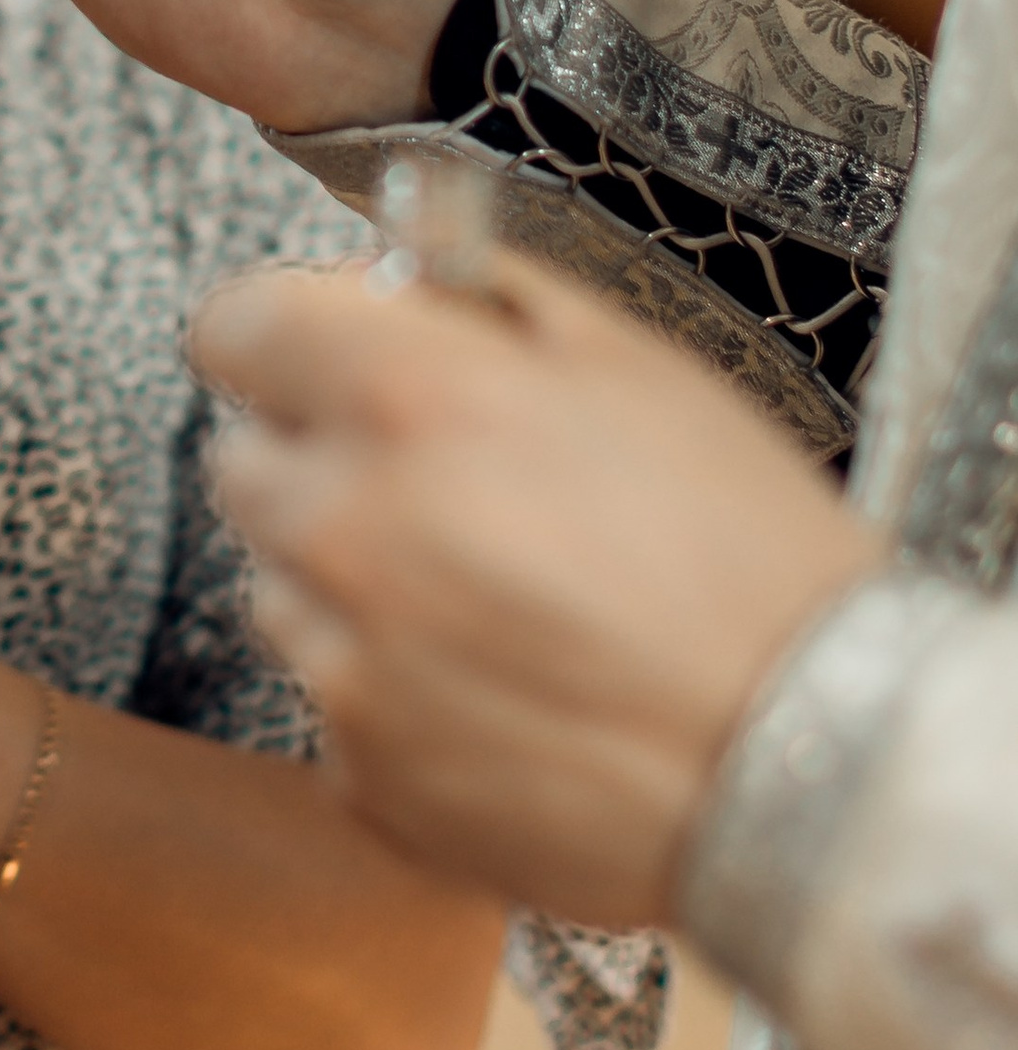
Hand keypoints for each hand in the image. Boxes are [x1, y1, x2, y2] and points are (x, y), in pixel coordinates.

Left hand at [191, 255, 879, 928]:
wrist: (816, 763)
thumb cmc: (744, 553)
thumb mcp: (634, 364)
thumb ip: (484, 295)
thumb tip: (387, 271)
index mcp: (408, 401)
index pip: (234, 327)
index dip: (279, 334)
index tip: (322, 354)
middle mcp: (347, 529)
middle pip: (242, 462)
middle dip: (318, 456)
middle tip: (439, 484)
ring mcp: (344, 666)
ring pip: (278, 588)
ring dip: (346, 581)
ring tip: (491, 602)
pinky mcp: (363, 778)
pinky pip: (331, 703)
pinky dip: (389, 693)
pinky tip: (502, 691)